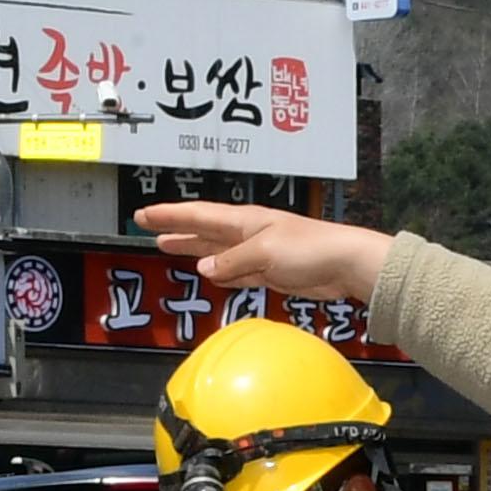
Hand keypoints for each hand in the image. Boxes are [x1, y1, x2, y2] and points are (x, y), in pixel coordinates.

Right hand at [134, 203, 394, 304]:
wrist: (346, 264)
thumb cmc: (310, 249)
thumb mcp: (264, 252)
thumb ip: (232, 260)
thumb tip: (204, 267)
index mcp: (244, 221)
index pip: (198, 215)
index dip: (170, 216)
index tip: (143, 215)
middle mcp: (248, 233)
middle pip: (203, 230)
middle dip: (176, 229)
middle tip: (147, 229)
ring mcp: (259, 253)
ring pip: (217, 251)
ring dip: (193, 249)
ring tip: (167, 248)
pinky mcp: (272, 272)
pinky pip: (237, 271)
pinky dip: (221, 273)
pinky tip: (210, 275)